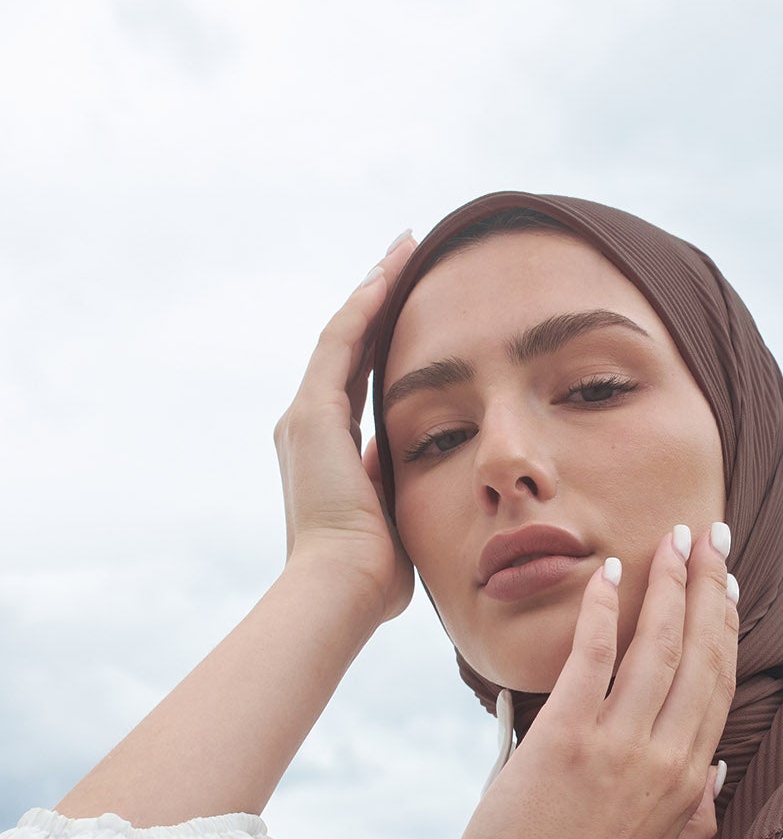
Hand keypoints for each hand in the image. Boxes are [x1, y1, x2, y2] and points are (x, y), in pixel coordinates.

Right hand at [274, 237, 417, 622]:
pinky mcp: (311, 416)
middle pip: (346, 349)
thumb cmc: (374, 577)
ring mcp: (305, 420)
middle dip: (377, 303)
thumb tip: (420, 473)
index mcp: (329, 455)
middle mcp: (307, 430)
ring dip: (373, 291)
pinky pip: (339, 345)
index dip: (383, 343)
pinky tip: (388, 275)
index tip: (411, 310)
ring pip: (342, 336)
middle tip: (405, 259)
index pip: (359, 382)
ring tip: (403, 251)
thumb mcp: (395, 521)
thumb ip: (399, 491)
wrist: (340, 588)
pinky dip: (363, 308)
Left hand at [439, 524, 738, 838]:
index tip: (727, 583)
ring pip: (657, 646)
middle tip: (710, 537)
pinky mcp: (564, 738)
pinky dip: (605, 611)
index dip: (726, 626)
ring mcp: (616, 743)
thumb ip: (698, 812)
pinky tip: (611, 572)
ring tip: (674, 539)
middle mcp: (664, 754)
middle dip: (707, 586)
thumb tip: (717, 766)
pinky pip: (594, 659)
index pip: (718, 683)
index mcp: (690, 780)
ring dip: (669, 584)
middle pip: (698, 652)